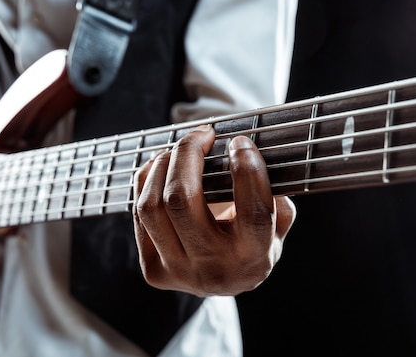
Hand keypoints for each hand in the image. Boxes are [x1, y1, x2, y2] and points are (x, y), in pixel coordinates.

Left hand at [133, 125, 295, 296]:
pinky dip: (148, 179)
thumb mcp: (277, 224)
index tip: (240, 142)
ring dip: (164, 164)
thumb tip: (249, 155)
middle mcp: (214, 269)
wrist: (228, 281)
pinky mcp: (154, 269)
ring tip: (181, 148)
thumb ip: (274, 194)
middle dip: (188, 154)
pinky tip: (164, 165)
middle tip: (203, 134)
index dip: (247, 170)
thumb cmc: (254, 241)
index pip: (253, 212)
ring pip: (152, 206)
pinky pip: (138, 213)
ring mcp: (178, 272)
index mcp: (254, 259)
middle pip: (181, 200)